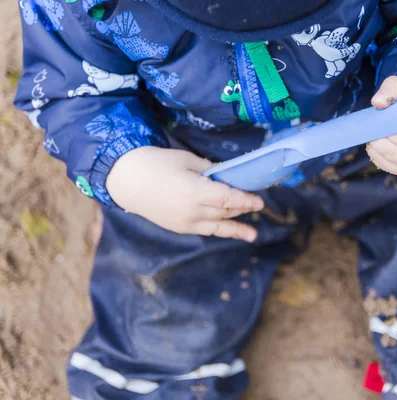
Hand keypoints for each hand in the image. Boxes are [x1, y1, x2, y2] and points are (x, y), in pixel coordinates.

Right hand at [106, 147, 263, 241]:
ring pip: (217, 226)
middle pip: (225, 211)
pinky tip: (229, 231)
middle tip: (257, 207)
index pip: (228, 198)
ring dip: (236, 228)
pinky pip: (204, 230)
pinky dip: (218, 230)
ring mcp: (185, 222)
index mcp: (195, 191)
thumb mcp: (186, 160)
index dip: (246, 200)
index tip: (260, 201)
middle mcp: (192, 211)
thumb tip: (227, 176)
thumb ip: (210, 170)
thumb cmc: (156, 163)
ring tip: (252, 235)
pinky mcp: (178, 228)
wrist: (125, 180)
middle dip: (242, 209)